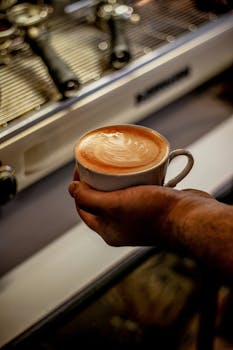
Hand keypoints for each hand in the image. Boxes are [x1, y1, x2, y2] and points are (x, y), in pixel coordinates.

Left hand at [68, 170, 211, 246]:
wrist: (188, 216)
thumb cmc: (152, 213)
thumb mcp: (114, 204)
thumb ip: (89, 199)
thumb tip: (70, 189)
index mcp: (108, 231)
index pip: (83, 209)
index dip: (77, 190)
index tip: (79, 170)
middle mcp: (121, 227)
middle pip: (100, 202)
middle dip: (95, 184)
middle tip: (96, 165)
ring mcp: (137, 218)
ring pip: (118, 196)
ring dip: (114, 181)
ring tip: (112, 164)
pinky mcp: (152, 209)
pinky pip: (135, 193)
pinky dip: (131, 182)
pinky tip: (133, 170)